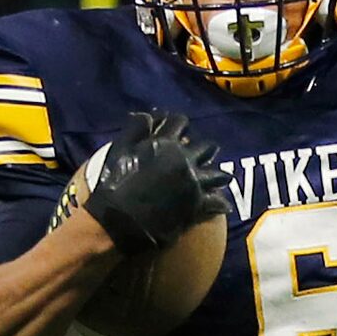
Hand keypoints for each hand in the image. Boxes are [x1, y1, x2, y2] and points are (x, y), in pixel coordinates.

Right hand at [77, 110, 231, 253]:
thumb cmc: (113, 183)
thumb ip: (135, 129)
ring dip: (218, 175)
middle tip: (203, 153)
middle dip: (206, 149)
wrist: (119, 220)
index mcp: (165, 143)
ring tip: (219, 178)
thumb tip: (148, 115)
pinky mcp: (198, 204)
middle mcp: (185, 159)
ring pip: (218, 174)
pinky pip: (217, 202)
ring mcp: (194, 182)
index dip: (180, 124)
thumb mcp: (119, 149)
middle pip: (206, 146)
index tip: (181, 129)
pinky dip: (220, 203)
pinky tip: (222, 205)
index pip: (180, 122)